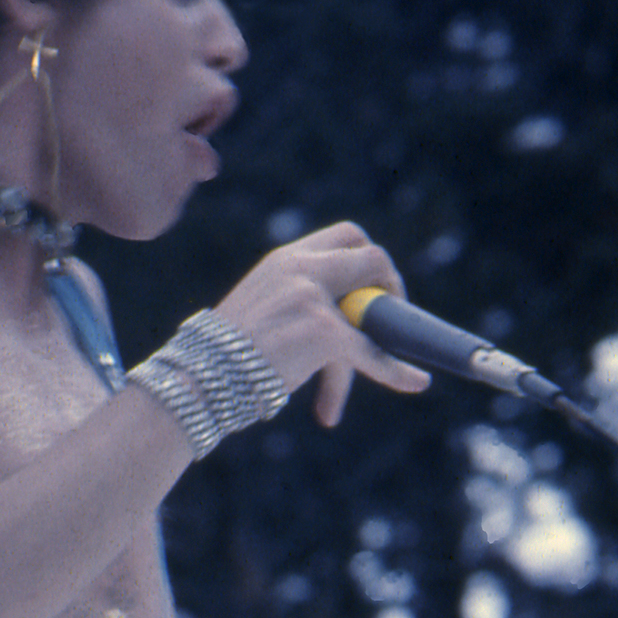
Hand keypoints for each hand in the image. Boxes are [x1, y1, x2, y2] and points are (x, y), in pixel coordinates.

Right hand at [215, 222, 432, 425]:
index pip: (345, 235)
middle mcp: (300, 268)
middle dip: (390, 284)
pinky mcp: (322, 332)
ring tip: (396, 367)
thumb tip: (338, 342)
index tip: (371, 293)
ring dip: (386, 336)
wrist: (201, 379)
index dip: (368, 261)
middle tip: (391, 318)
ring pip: (373, 307)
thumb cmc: (226, 359)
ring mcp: (312, 297)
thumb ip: (299, 308)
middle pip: (369, 254)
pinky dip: (395, 370)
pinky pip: (372, 352)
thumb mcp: (263, 314)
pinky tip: (415, 381)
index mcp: (285, 260)